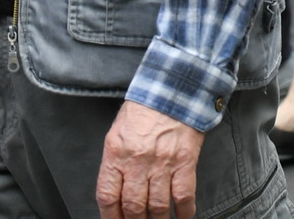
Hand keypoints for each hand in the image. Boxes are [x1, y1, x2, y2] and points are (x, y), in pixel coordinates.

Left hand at [97, 102, 202, 218]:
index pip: (108, 196)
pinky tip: (184, 216)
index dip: (110, 216)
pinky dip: (184, 210)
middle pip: (133, 205)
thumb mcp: (118, 133)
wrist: (174, 88)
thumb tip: (118, 190)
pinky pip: (183, 193)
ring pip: (157, 205)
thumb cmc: (145, 109)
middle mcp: (137, 162)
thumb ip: (115, 161)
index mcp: (116, 154)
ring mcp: (162, 163)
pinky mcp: (185, 161)